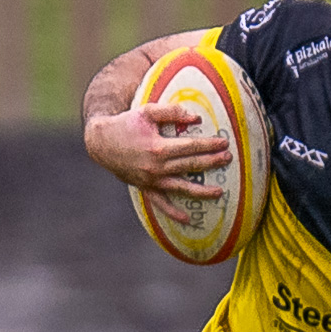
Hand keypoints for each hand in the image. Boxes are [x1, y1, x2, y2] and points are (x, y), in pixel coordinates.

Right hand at [85, 102, 230, 224]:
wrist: (101, 142)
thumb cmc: (126, 124)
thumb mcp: (147, 112)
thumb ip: (171, 112)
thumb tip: (196, 117)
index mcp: (159, 147)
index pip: (191, 147)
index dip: (209, 145)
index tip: (224, 143)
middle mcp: (157, 167)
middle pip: (191, 166)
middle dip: (212, 163)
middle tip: (228, 159)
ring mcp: (152, 180)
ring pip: (181, 188)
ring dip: (202, 191)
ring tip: (220, 192)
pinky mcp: (145, 188)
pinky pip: (161, 203)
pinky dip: (173, 212)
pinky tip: (187, 219)